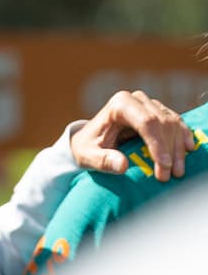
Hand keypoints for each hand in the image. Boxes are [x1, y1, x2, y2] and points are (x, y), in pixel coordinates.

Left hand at [71, 91, 193, 181]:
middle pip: (162, 123)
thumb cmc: (88, 147)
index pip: (146, 122)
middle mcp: (136, 99)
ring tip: (178, 171)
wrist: (89, 141)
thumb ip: (103, 161)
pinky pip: (175, 123)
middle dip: (169, 150)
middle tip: (171, 174)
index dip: (158, 145)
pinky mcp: (157, 112)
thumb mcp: (89, 156)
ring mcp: (148, 104)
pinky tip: (187, 150)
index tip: (163, 166)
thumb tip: (122, 165)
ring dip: (178, 147)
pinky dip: (182, 137)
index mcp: (119, 104)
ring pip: (172, 124)